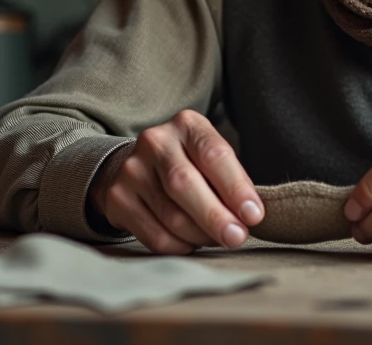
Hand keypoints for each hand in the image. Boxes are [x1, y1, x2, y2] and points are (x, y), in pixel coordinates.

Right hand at [88, 110, 263, 254]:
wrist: (137, 167)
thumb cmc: (189, 164)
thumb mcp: (210, 157)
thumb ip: (230, 180)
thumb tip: (249, 216)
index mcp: (187, 125)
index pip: (213, 154)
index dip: (235, 188)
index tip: (253, 215)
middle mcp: (156, 142)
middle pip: (185, 184)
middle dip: (215, 216)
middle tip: (237, 237)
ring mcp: (132, 170)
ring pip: (171, 215)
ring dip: (200, 235)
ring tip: (218, 240)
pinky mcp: (118, 199)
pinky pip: (154, 235)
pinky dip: (179, 246)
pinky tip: (192, 243)